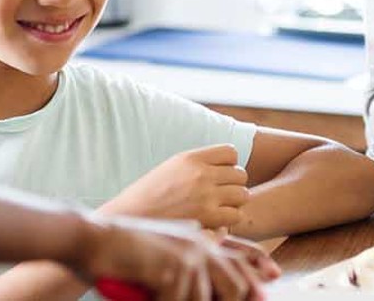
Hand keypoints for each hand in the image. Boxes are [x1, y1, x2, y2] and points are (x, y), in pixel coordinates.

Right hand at [73, 214, 277, 300]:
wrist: (92, 238)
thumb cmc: (123, 253)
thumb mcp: (164, 258)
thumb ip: (189, 268)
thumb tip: (208, 291)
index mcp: (199, 239)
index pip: (240, 254)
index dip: (258, 267)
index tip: (274, 276)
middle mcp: (199, 244)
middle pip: (237, 283)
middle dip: (236, 300)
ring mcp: (188, 254)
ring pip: (213, 297)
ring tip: (165, 298)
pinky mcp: (173, 267)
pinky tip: (155, 299)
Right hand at [103, 145, 250, 230]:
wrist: (131, 219)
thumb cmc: (148, 196)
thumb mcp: (170, 168)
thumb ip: (195, 164)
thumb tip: (223, 164)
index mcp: (191, 158)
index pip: (230, 152)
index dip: (228, 165)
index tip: (218, 176)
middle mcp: (201, 173)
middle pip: (240, 174)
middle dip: (233, 185)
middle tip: (220, 196)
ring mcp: (206, 195)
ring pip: (242, 195)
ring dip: (234, 203)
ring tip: (218, 209)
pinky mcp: (208, 217)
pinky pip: (236, 214)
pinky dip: (229, 220)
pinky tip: (215, 222)